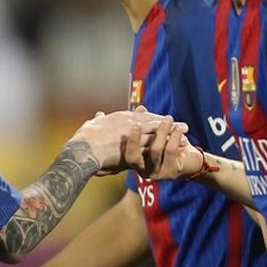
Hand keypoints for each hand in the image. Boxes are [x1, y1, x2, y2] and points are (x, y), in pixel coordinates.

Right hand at [71, 109, 185, 173]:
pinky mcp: (139, 147)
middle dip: (164, 121)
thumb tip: (99, 115)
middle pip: (151, 121)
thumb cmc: (81, 141)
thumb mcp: (89, 126)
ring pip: (157, 130)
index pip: (136, 117)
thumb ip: (97, 121)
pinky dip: (168, 141)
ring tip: (185, 128)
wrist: (83, 151)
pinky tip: (179, 141)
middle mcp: (128, 123)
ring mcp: (134, 134)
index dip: (148, 116)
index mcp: (118, 119)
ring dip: (171, 129)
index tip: (159, 115)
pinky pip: (157, 143)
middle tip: (178, 121)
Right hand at [124, 111, 203, 180]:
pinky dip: (174, 138)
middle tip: (139, 122)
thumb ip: (147, 123)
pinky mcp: (171, 172)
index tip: (132, 124)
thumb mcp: (157, 134)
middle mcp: (143, 170)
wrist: (192, 160)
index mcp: (135, 162)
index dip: (128, 139)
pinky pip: (170, 151)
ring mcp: (157, 173)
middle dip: (137, 136)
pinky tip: (178, 129)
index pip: (126, 153)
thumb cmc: (170, 145)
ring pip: (154, 150)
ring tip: (168, 119)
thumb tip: (141, 108)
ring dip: (161, 132)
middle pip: (134, 156)